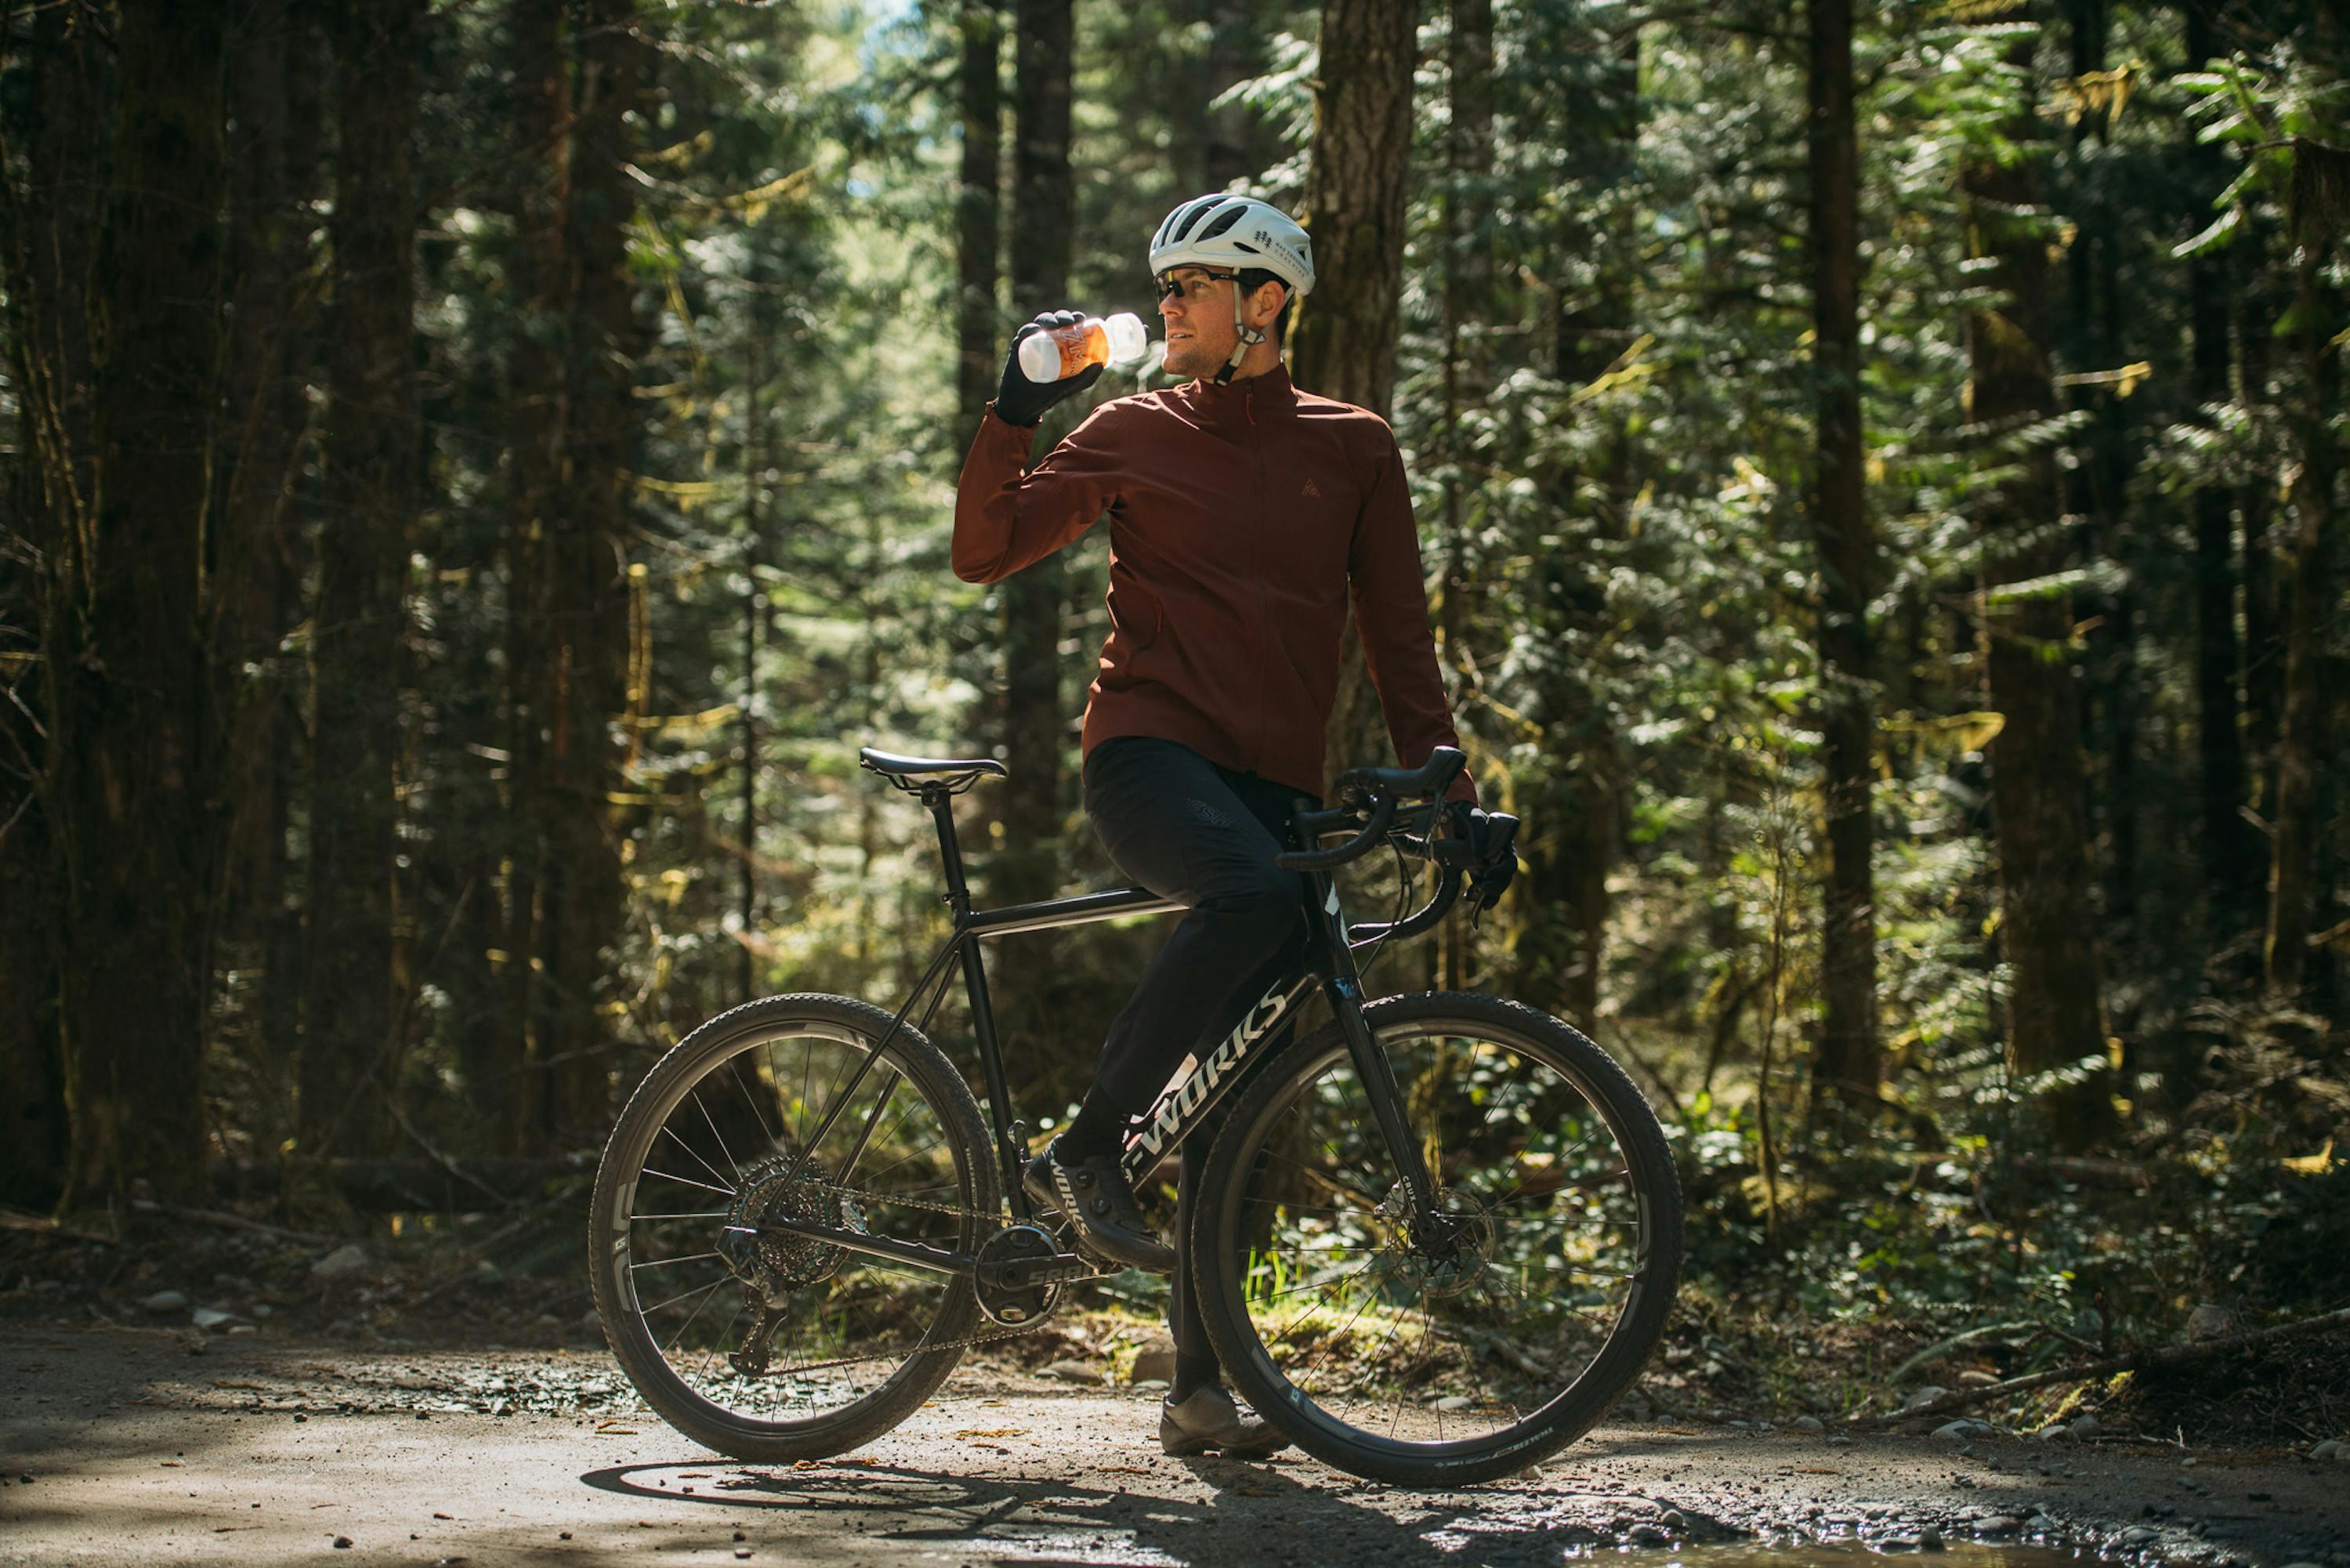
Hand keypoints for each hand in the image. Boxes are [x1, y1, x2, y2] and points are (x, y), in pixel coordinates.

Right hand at [995, 310, 1105, 426]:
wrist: (1028, 403)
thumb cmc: (1050, 393)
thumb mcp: (1073, 385)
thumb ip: (1087, 377)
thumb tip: (1101, 365)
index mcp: (1059, 344)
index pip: (1067, 325)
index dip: (1074, 318)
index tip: (1082, 319)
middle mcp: (1045, 340)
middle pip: (1055, 321)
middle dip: (1063, 317)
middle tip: (1070, 322)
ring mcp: (1031, 342)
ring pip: (1039, 323)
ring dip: (1048, 319)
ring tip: (1055, 324)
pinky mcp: (1018, 348)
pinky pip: (1023, 334)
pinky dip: (1029, 329)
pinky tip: (1035, 329)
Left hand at [1440, 800, 1518, 913]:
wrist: (1456, 817)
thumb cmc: (1469, 816)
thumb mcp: (1474, 818)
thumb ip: (1480, 832)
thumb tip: (1480, 857)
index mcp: (1505, 845)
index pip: (1510, 863)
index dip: (1503, 871)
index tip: (1489, 873)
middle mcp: (1499, 858)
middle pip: (1504, 878)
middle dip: (1495, 887)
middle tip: (1482, 888)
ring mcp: (1489, 866)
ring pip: (1494, 885)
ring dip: (1487, 894)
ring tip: (1473, 896)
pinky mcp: (1477, 873)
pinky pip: (1482, 888)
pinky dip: (1478, 897)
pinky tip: (1471, 900)